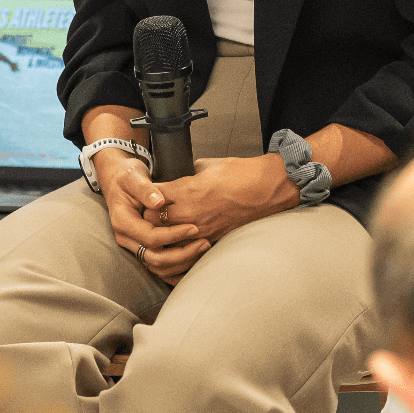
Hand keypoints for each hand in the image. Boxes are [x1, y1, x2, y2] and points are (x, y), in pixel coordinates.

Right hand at [94, 148, 209, 283]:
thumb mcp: (133, 177)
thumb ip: (144, 189)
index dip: (173, 235)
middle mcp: (126, 238)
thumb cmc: (127, 177)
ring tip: (202, 249)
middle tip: (204, 243)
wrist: (118, 182)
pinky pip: (161, 268)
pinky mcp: (142, 249)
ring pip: (159, 267)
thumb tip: (158, 202)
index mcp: (123, 222)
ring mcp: (133, 246)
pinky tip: (195, 263)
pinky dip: (177, 269)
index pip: (151, 237)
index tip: (194, 227)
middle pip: (155, 258)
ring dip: (182, 263)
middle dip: (182, 254)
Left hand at [142, 154, 298, 249]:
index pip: (150, 197)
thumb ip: (189, 172)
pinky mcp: (213, 239)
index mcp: (186, 191)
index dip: (145, 194)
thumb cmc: (241, 173)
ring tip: (161, 224)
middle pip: (153, 220)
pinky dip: (181, 243)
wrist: (268, 190)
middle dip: (148, 215)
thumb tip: (180, 174)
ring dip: (162, 231)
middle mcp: (190, 213)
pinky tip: (180, 236)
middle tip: (148, 209)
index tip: (145, 191)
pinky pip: (188, 247)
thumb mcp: (208, 165)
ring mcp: (201, 229)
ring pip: (167, 238)